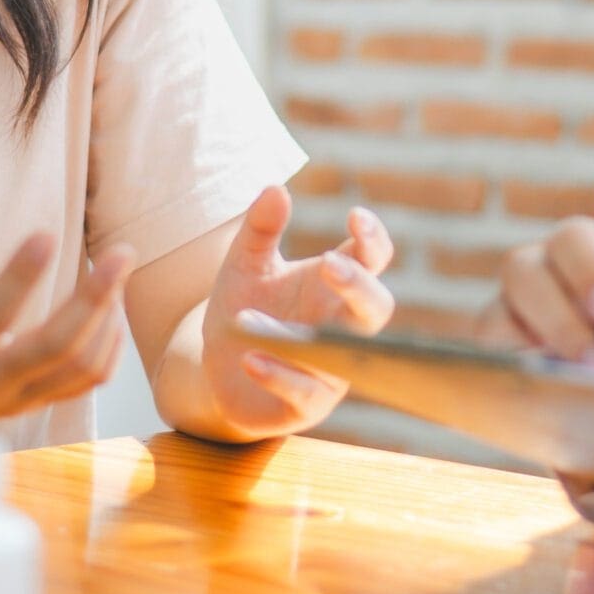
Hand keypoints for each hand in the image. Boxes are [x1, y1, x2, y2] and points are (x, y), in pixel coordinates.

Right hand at [0, 198, 132, 426]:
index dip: (19, 277)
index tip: (47, 232)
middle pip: (53, 350)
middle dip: (95, 299)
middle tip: (123, 251)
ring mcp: (11, 402)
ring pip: (80, 368)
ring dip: (107, 317)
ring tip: (115, 270)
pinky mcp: (31, 405)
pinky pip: (87, 381)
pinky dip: (108, 344)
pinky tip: (110, 306)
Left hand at [198, 187, 394, 440]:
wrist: (216, 369)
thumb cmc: (244, 309)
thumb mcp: (244, 265)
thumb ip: (260, 229)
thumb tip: (276, 188)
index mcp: (333, 287)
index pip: (372, 260)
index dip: (374, 240)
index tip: (356, 216)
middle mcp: (341, 328)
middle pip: (377, 309)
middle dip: (361, 287)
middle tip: (329, 263)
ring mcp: (330, 369)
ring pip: (341, 355)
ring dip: (302, 336)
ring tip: (251, 317)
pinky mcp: (305, 405)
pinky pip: (305, 393)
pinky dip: (280, 375)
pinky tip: (251, 359)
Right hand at [476, 217, 593, 405]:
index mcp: (587, 253)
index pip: (574, 240)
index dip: (588, 269)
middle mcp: (539, 273)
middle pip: (521, 268)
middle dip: (560, 316)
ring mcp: (509, 314)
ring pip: (497, 317)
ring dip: (539, 357)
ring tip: (585, 385)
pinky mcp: (494, 358)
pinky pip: (488, 362)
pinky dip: (519, 379)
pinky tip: (554, 397)